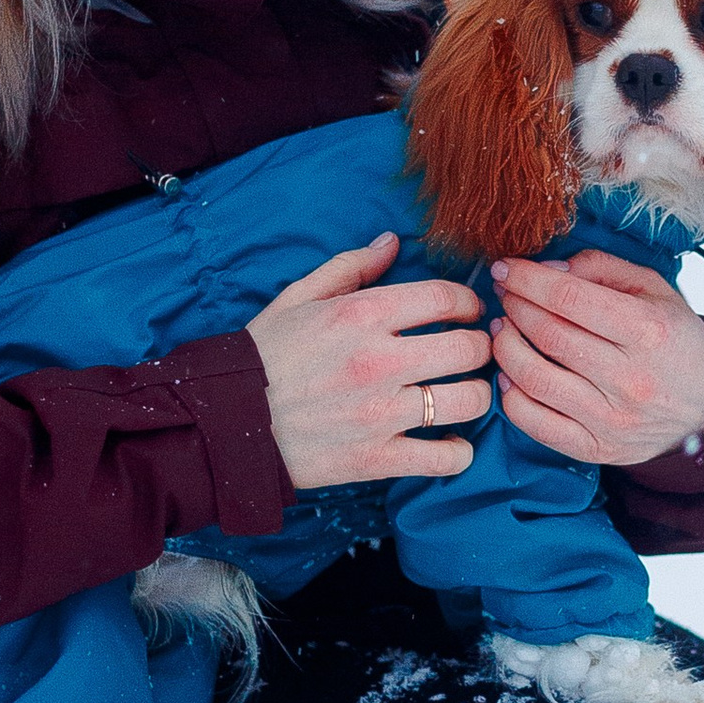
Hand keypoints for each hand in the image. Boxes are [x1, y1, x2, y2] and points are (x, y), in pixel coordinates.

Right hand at [246, 235, 491, 487]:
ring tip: (464, 393)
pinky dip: (457, 453)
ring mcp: (380, 414)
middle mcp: (377, 362)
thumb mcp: (297, 299)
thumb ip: (349, 268)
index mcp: (360, 316)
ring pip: (467, 401)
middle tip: (470, 352)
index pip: (443, 298)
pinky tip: (449, 442)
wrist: (224, 422)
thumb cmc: (262, 357)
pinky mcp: (376, 459)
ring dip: (476, 396)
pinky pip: (445, 458)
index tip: (466, 311)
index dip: (466, 302)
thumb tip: (391, 243)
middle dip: (479, 346)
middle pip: (469, 348)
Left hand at [489, 248, 703, 469]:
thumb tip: (547, 269)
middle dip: (514, 307)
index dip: (528, 280)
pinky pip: (537, 424)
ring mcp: (613, 420)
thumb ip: (602, 268)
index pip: (569, 299)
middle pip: (548, 336)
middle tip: (504, 295)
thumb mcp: (655, 289)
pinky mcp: (598, 449)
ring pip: (535, 380)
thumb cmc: (675, 340)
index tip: (505, 268)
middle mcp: (631, 379)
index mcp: (649, 331)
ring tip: (503, 328)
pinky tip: (509, 373)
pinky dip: (511, 396)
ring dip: (506, 348)